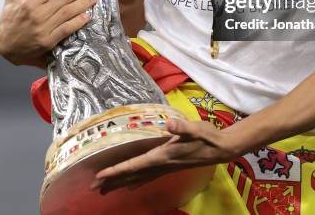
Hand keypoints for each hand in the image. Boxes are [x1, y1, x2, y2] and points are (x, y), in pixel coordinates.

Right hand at [0, 0, 96, 67]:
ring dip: (83, 3)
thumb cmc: (10, 19)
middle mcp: (37, 15)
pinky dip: (77, 22)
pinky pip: (66, 29)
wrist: (6, 47)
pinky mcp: (48, 42)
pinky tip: (87, 16)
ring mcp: (43, 29)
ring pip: (67, 13)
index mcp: (29, 2)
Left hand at [91, 118, 241, 193]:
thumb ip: (182, 127)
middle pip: (133, 175)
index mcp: (163, 156)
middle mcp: (162, 164)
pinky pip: (147, 176)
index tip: (100, 175)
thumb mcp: (195, 128)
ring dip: (121, 183)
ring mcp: (166, 167)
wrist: (221, 148)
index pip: (136, 165)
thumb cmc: (207, 136)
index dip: (117, 170)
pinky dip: (135, 180)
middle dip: (113, 181)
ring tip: (105, 189)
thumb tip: (169, 124)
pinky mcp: (170, 165)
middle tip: (93, 188)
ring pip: (138, 178)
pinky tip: (131, 184)